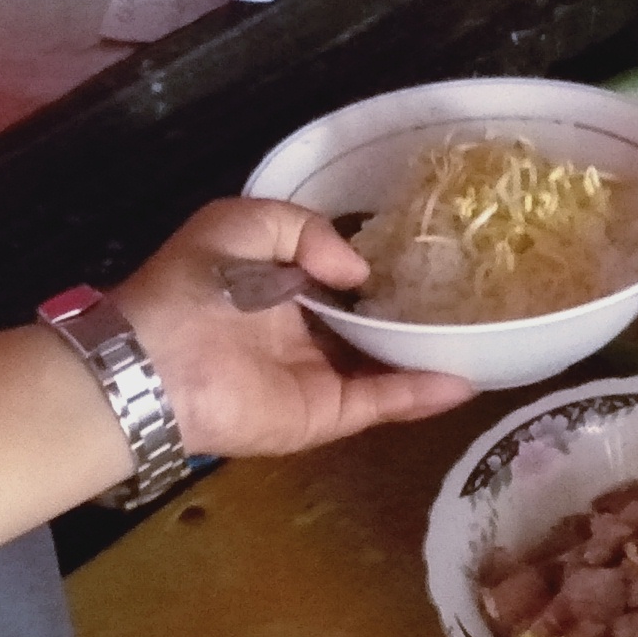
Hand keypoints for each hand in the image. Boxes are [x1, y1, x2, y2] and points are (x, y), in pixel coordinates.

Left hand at [112, 198, 472, 461]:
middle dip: (414, 314)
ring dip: (430, 356)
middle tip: (469, 296)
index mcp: (280, 284)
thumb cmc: (192, 286)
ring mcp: (317, 376)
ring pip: (386, 367)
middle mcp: (304, 330)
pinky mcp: (322, 414)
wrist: (153, 363)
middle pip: (371, 325)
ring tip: (483, 339)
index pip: (341, 277)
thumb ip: (305, 229)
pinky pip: (379, 402)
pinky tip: (463, 380)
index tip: (430, 254)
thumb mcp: (242, 222)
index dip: (381, 267)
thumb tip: (360, 272)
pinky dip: (420, 394)